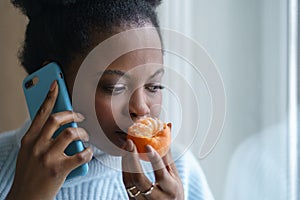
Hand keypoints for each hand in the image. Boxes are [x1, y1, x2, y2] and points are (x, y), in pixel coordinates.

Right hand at [7, 81, 92, 199]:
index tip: (56, 84)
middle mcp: (36, 146)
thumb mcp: (28, 152)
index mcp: (29, 140)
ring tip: (86, 137)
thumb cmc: (29, 174)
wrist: (24, 198)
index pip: (40, 113)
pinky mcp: (58, 170)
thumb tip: (59, 123)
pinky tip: (88, 152)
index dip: (49, 96)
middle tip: (80, 117)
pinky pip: (81, 154)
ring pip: (71, 133)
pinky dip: (88, 152)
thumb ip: (40, 138)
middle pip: (56, 119)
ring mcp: (47, 158)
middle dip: (72, 114)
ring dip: (83, 133)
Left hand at [122, 140, 183, 199]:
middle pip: (139, 179)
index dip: (154, 159)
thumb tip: (167, 127)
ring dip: (125, 162)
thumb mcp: (174, 175)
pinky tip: (125, 158)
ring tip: (125, 147)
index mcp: (171, 189)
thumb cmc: (173, 191)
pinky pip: (126, 184)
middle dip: (132, 159)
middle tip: (129, 142)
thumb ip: (167, 153)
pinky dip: (124, 169)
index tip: (147, 145)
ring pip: (129, 182)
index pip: (161, 173)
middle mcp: (157, 198)